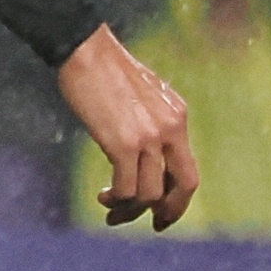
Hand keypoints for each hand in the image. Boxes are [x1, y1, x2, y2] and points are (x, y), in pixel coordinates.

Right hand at [58, 25, 194, 229]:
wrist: (83, 46)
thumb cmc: (102, 66)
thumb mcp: (141, 93)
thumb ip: (150, 120)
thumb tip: (142, 151)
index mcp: (177, 115)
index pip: (187, 168)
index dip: (178, 196)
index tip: (162, 211)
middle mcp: (170, 128)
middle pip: (183, 185)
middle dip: (170, 211)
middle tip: (153, 224)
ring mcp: (149, 137)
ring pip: (150, 193)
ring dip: (131, 208)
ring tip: (111, 208)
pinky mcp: (124, 142)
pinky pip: (127, 188)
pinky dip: (117, 200)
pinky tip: (104, 196)